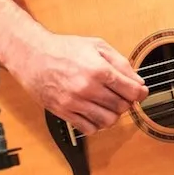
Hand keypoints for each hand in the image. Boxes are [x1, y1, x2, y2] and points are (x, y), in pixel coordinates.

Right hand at [9, 33, 148, 134]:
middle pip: (122, 107)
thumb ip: (121, 63)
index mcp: (99, 70)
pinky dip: (97, 124)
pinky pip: (89, 128)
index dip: (141, 93)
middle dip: (127, 102)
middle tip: (122, 95)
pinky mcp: (63, 112)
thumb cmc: (64, 49)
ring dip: (113, 115)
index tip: (141, 92)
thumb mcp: (97, 46)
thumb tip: (138, 81)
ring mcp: (74, 102)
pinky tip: (95, 112)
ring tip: (109, 105)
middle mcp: (87, 88)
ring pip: (108, 121)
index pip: (131, 91)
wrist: (32, 55)